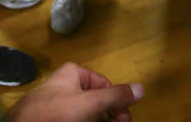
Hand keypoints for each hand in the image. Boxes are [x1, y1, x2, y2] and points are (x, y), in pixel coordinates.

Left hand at [6, 63, 142, 121]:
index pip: (104, 85)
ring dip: (98, 121)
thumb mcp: (90, 102)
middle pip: (95, 102)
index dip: (117, 102)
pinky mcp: (49, 120)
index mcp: (72, 74)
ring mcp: (56, 107)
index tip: (126, 120)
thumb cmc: (55, 113)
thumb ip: (115, 96)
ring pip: (84, 115)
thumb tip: (141, 87)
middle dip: (109, 116)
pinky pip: (71, 120)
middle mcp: (65, 87)